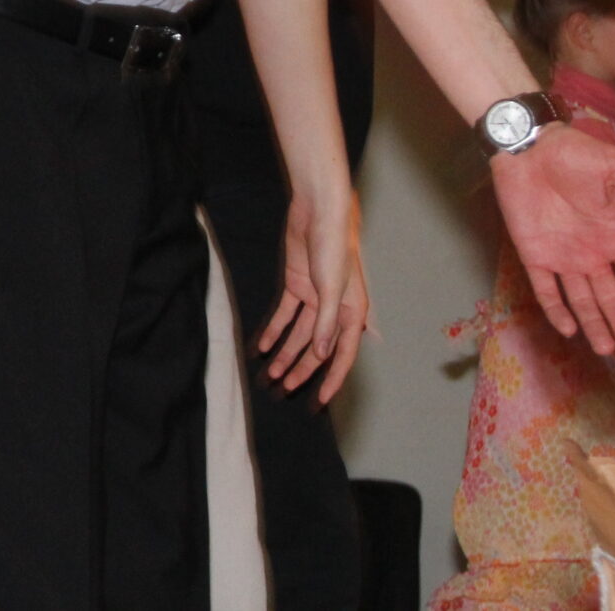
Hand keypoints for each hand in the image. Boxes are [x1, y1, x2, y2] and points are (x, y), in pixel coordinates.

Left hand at [258, 189, 370, 402]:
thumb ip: (327, 323)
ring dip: (285, 353)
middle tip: (285, 389)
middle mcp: (335, 309)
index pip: (343, 354)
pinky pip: (284, 315)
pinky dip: (273, 330)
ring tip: (271, 374)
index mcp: (352, 313)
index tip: (321, 400)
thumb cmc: (334, 249)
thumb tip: (321, 355)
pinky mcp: (297, 286)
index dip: (333, 378)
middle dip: (302, 369)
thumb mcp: (332, 289)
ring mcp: (314, 298)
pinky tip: (262, 346)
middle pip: (316, 348)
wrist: (318, 215)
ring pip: (298, 335)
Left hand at [490, 122, 614, 361]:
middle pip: (612, 300)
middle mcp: (591, 253)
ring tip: (608, 351)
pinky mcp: (533, 254)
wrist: (527, 145)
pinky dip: (556, 309)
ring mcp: (562, 256)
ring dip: (595, 325)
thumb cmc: (574, 153)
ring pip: (582, 300)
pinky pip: (546, 289)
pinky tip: (568, 329)